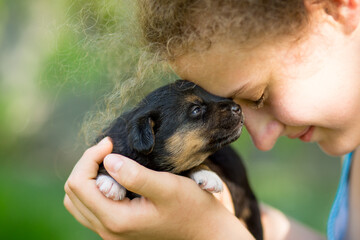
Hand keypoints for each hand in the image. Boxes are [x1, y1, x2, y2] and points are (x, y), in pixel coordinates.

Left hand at [64, 137, 253, 239]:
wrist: (203, 229)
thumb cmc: (190, 207)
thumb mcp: (167, 187)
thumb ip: (136, 175)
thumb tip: (108, 159)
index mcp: (116, 219)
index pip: (79, 184)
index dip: (90, 157)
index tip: (110, 142)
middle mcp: (108, 230)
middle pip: (73, 192)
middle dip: (86, 164)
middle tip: (109, 148)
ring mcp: (111, 231)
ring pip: (78, 201)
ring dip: (88, 176)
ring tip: (109, 160)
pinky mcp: (117, 227)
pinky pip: (90, 206)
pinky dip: (94, 187)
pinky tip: (114, 175)